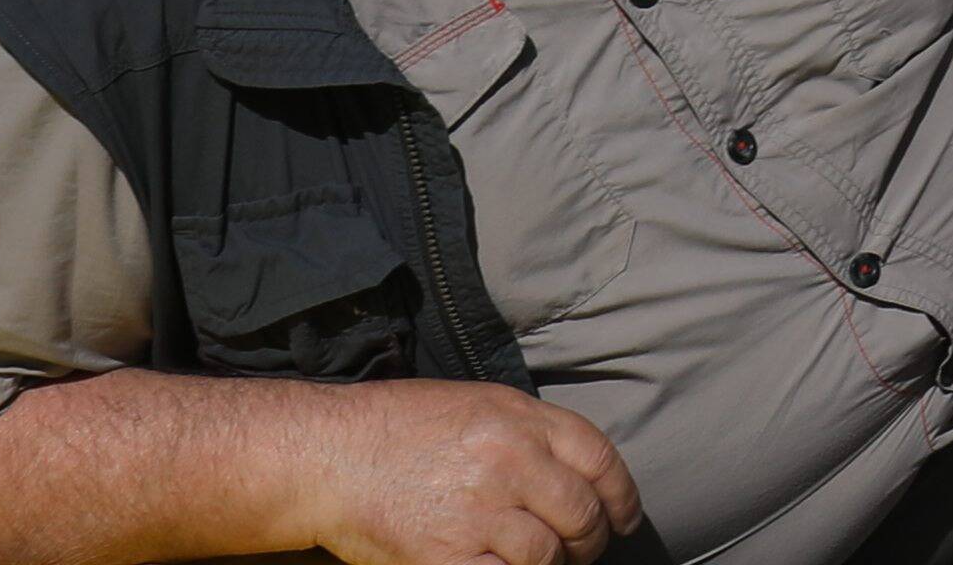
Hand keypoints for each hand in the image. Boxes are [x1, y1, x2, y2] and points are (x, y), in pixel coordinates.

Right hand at [285, 382, 641, 564]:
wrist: (330, 454)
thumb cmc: (400, 426)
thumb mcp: (477, 404)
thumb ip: (530, 431)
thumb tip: (575, 469)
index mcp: (520, 419)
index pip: (600, 460)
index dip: (621, 497)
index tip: (623, 518)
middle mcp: (509, 461)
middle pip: (582, 513)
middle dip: (588, 539)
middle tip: (578, 549)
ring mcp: (479, 510)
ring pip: (548, 555)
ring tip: (538, 563)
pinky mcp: (446, 555)